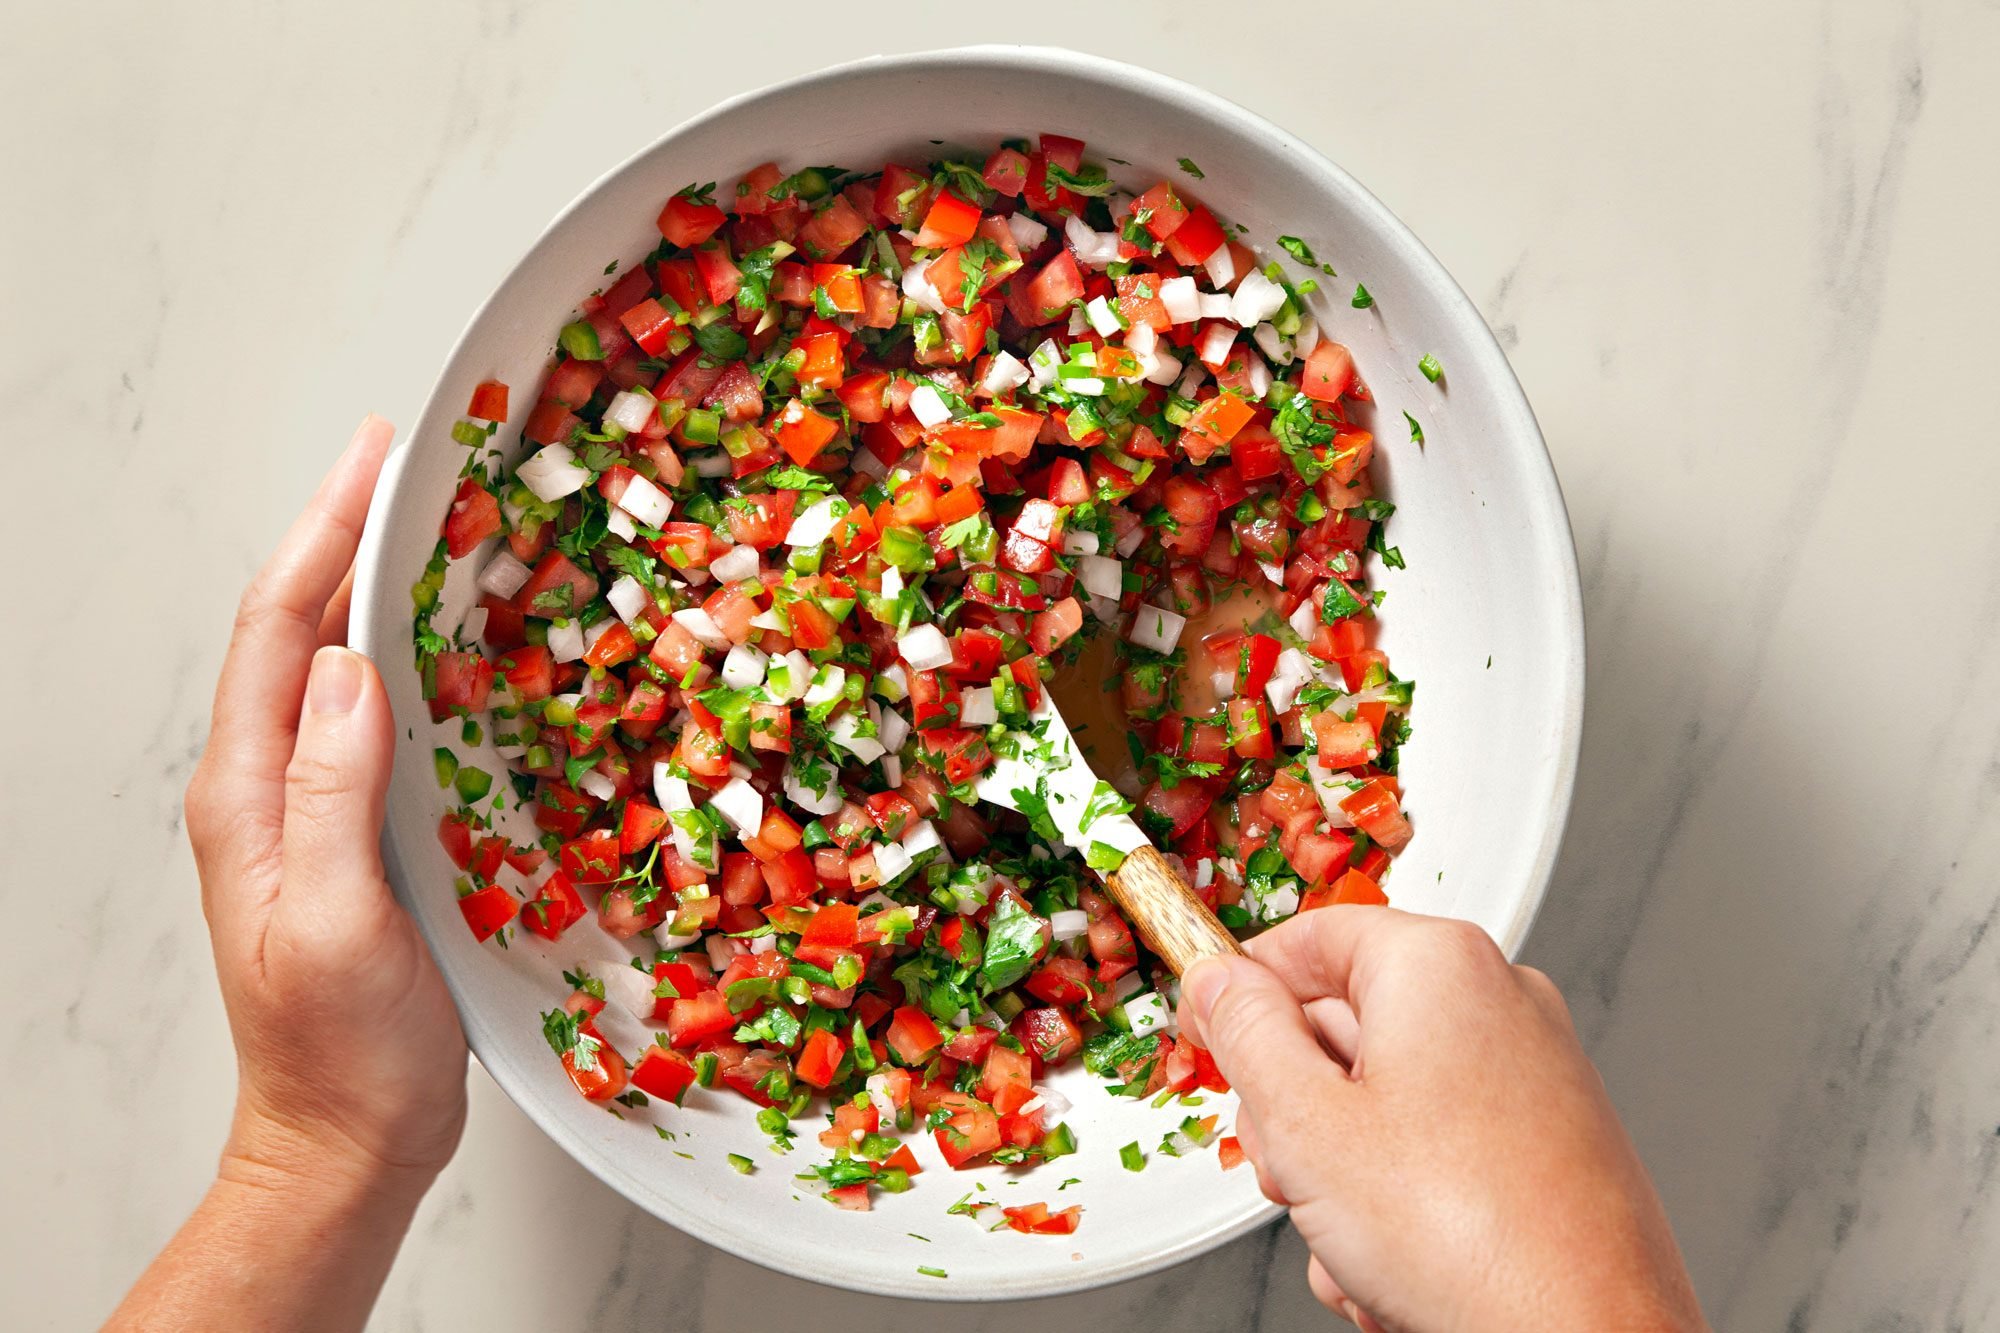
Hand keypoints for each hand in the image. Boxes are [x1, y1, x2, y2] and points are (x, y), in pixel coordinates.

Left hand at [114, 418, 465, 1330]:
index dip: (324, 534)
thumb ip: (331, 795)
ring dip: (381, 586)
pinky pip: (378, 716)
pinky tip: (455, 640)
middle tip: (416, 461)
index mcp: (246, 794)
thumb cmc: (340, 1051)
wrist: (347, 1138)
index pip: (276, 631)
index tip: (376, 456)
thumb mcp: (332, 923)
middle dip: (350, 533)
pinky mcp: (358, 831)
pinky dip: (411, 655)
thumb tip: (344, 667)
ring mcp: (311, 807)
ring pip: (337, 665)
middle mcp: (268, 785)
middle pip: (299, 628)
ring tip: (438, 521)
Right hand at [1179, 907, 1704, 1331]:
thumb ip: (1246, 1035)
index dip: (1239, 989)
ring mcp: (1534, 1072)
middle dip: (1298, 1109)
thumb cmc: (1474, 1237)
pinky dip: (1404, 1201)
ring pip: (1387, 1100)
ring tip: (1352, 1237)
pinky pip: (1440, 1148)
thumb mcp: (1306, 1123)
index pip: (1307, 937)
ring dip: (1344, 1174)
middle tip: (1289, 1167)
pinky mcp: (1550, 1141)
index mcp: (1440, 965)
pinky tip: (1397, 1263)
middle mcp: (1499, 1001)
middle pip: (1344, 1024)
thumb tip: (1219, 985)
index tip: (1204, 1032)